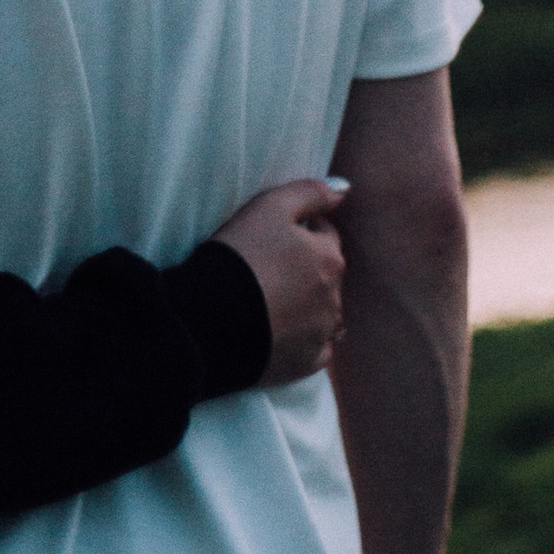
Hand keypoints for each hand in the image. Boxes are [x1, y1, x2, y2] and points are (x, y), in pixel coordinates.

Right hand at [209, 177, 346, 385]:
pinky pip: (315, 349)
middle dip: (306, 268)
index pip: (325, 235)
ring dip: (306, 304)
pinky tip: (280, 331)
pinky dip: (303, 339)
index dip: (300, 231)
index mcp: (330, 258)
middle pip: (325, 274)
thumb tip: (343, 189)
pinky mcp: (306, 364)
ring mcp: (322, 334)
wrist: (211, 318)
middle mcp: (334, 297)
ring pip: (323, 312)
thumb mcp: (270, 206)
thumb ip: (310, 192)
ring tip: (269, 300)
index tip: (271, 236)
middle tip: (267, 266)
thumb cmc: (240, 255)